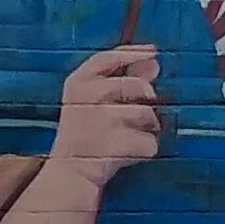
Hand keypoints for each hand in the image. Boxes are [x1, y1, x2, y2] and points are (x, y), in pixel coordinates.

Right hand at [49, 44, 165, 181]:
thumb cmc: (84, 132)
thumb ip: (122, 78)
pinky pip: (151, 142)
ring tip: (129, 135)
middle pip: (139, 86)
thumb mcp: (92, 100)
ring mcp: (102, 122)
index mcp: (78, 83)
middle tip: (140, 114)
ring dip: (148, 127)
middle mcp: (88, 98)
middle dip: (148, 99)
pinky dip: (146, 149)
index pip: (108, 58)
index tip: (153, 52)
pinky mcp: (117, 146)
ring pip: (149, 115)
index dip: (134, 53)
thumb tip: (153, 63)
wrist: (71, 171)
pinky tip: (128, 152)